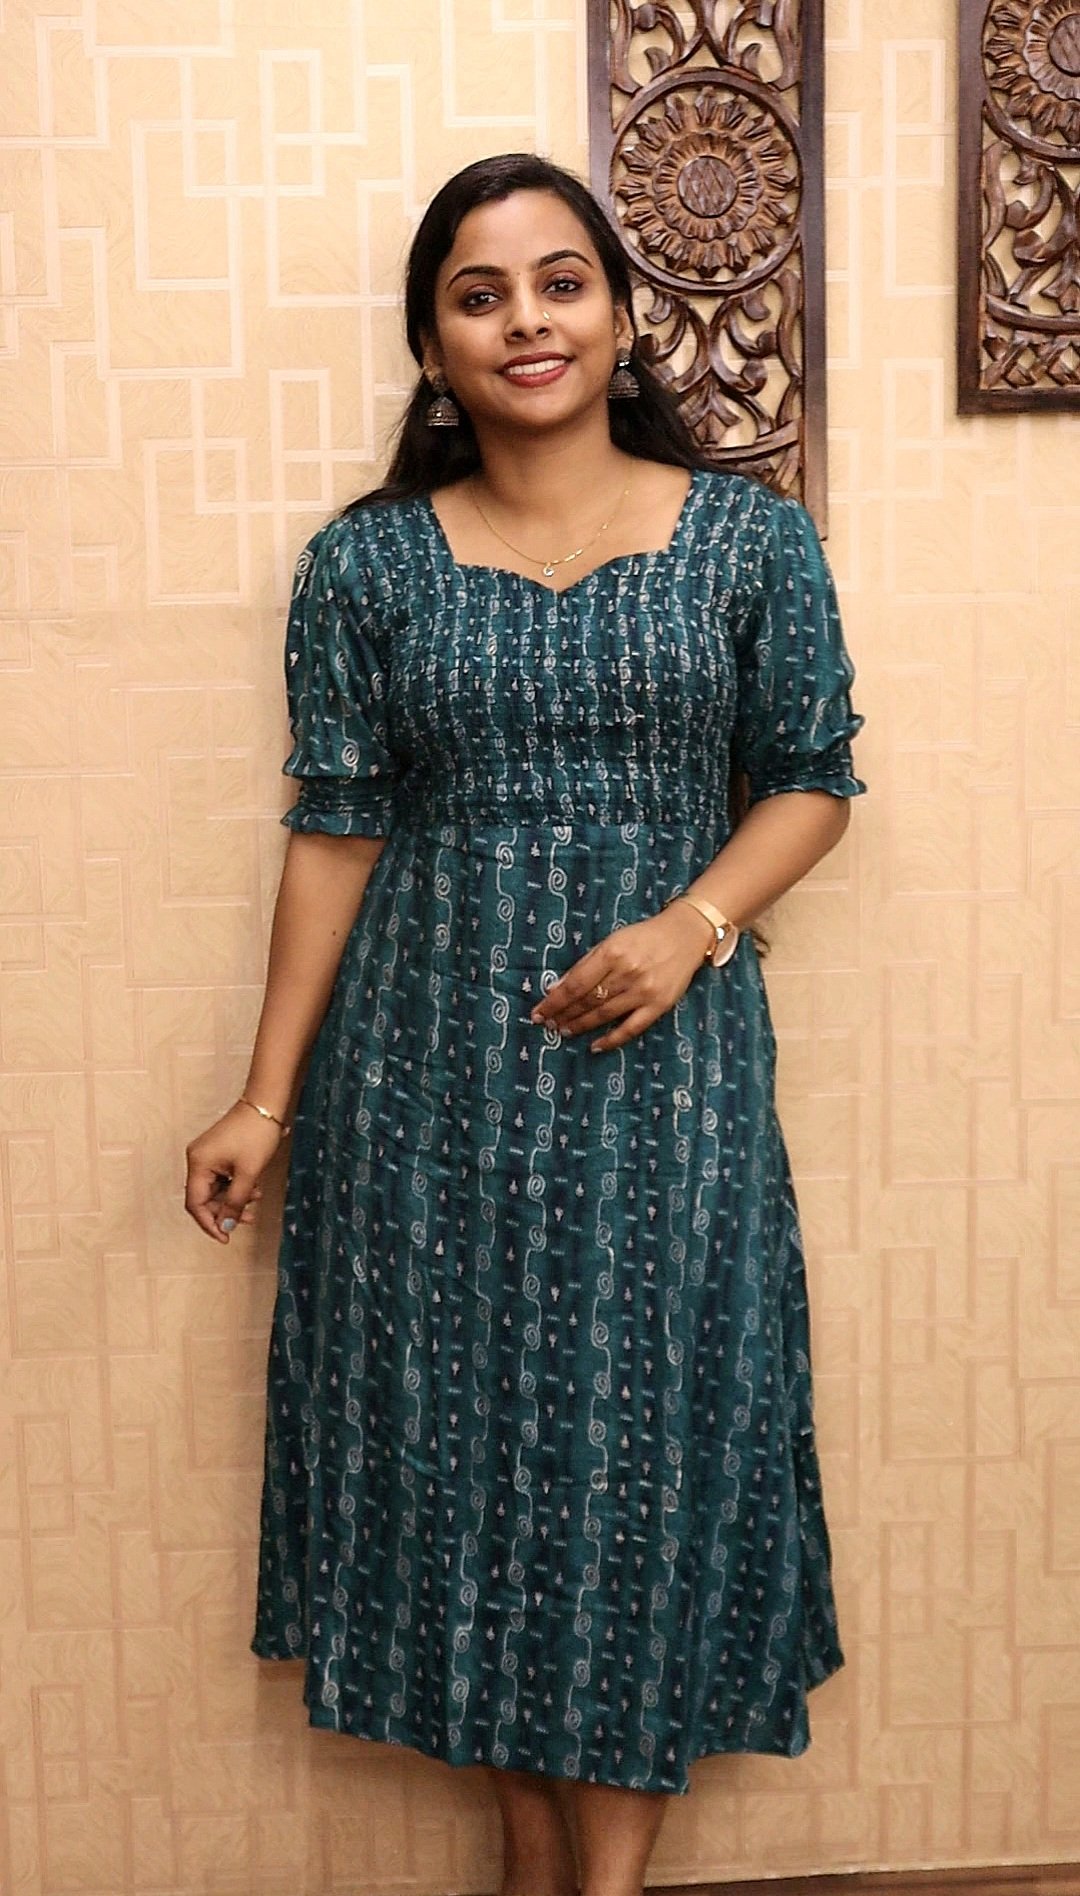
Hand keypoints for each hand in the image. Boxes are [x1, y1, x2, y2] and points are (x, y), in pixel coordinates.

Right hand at [184, 1102, 281, 1242]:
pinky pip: (222, 1178)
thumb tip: (226, 1227)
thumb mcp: (248, 1174)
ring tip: (256, 1200)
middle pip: (205, 1198)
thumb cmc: (256, 1134)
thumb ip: (236, 1203)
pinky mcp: (217, 1152)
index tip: (225, 1238)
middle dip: (226, 1211)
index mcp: (198, 1164)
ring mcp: (206, 1155)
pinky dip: (236, 1187)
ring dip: (234, 1199)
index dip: (209, 1224)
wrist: (266, 1105)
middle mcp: (197, 1159)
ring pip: (216, 1189)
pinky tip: (253, 1188)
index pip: (195, 1204)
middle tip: (247, 1219)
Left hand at [527, 904, 715, 1051]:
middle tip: (547, 1024)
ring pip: (604, 1015)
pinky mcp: (659, 1006)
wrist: (685, 936)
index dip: (554, 1001)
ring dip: (581, 1026)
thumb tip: (557, 988)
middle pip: (587, 1000)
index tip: (539, 1012)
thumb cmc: (643, 937)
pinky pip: (631, 1028)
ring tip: (564, 1032)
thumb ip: (586, 964)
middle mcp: (627, 973)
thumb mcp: (612, 941)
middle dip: (564, 1014)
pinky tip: (595, 1046)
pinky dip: (612, 1039)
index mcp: (612, 953)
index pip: (575, 983)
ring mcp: (644, 991)